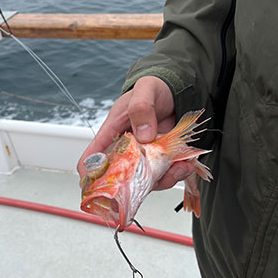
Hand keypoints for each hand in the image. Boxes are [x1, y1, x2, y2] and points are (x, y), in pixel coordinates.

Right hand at [77, 76, 193, 187]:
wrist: (177, 91)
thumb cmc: (153, 88)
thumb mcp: (146, 89)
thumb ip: (141, 108)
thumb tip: (143, 135)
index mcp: (112, 132)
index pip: (92, 157)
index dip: (91, 176)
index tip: (102, 188)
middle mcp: (125, 149)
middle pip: (122, 178)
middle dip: (139, 184)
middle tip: (158, 176)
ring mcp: (143, 157)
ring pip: (146, 181)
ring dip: (164, 179)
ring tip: (180, 167)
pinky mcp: (160, 160)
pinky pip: (164, 175)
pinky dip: (176, 173)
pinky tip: (185, 164)